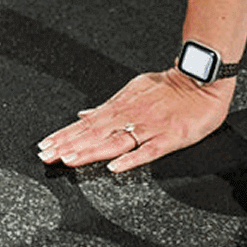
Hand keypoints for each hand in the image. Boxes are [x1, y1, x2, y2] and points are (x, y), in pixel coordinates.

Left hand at [36, 69, 231, 172]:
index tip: (45, 146)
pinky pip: (148, 151)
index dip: (64, 135)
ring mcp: (148, 128)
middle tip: (47, 156)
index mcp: (120, 107)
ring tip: (69, 160)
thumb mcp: (132, 91)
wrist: (201, 80)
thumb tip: (83, 115)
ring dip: (90, 151)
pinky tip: (116, 167)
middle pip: (94, 134)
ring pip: (114, 142)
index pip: (86, 124)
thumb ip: (107, 107)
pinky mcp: (168, 137)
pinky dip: (131, 158)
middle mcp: (130, 117)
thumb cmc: (169, 88)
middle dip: (68, 145)